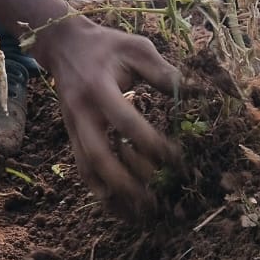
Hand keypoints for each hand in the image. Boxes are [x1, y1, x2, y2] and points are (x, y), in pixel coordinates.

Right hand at [37, 15, 179, 206]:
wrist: (63, 45)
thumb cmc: (106, 46)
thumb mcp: (136, 48)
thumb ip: (163, 71)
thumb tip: (196, 92)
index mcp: (98, 88)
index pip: (126, 122)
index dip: (152, 143)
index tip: (178, 158)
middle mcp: (81, 113)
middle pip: (99, 156)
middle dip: (127, 182)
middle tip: (156, 199)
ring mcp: (73, 127)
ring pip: (88, 169)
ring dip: (113, 194)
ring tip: (140, 214)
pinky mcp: (71, 136)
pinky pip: (83, 169)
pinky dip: (100, 190)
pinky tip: (119, 206)